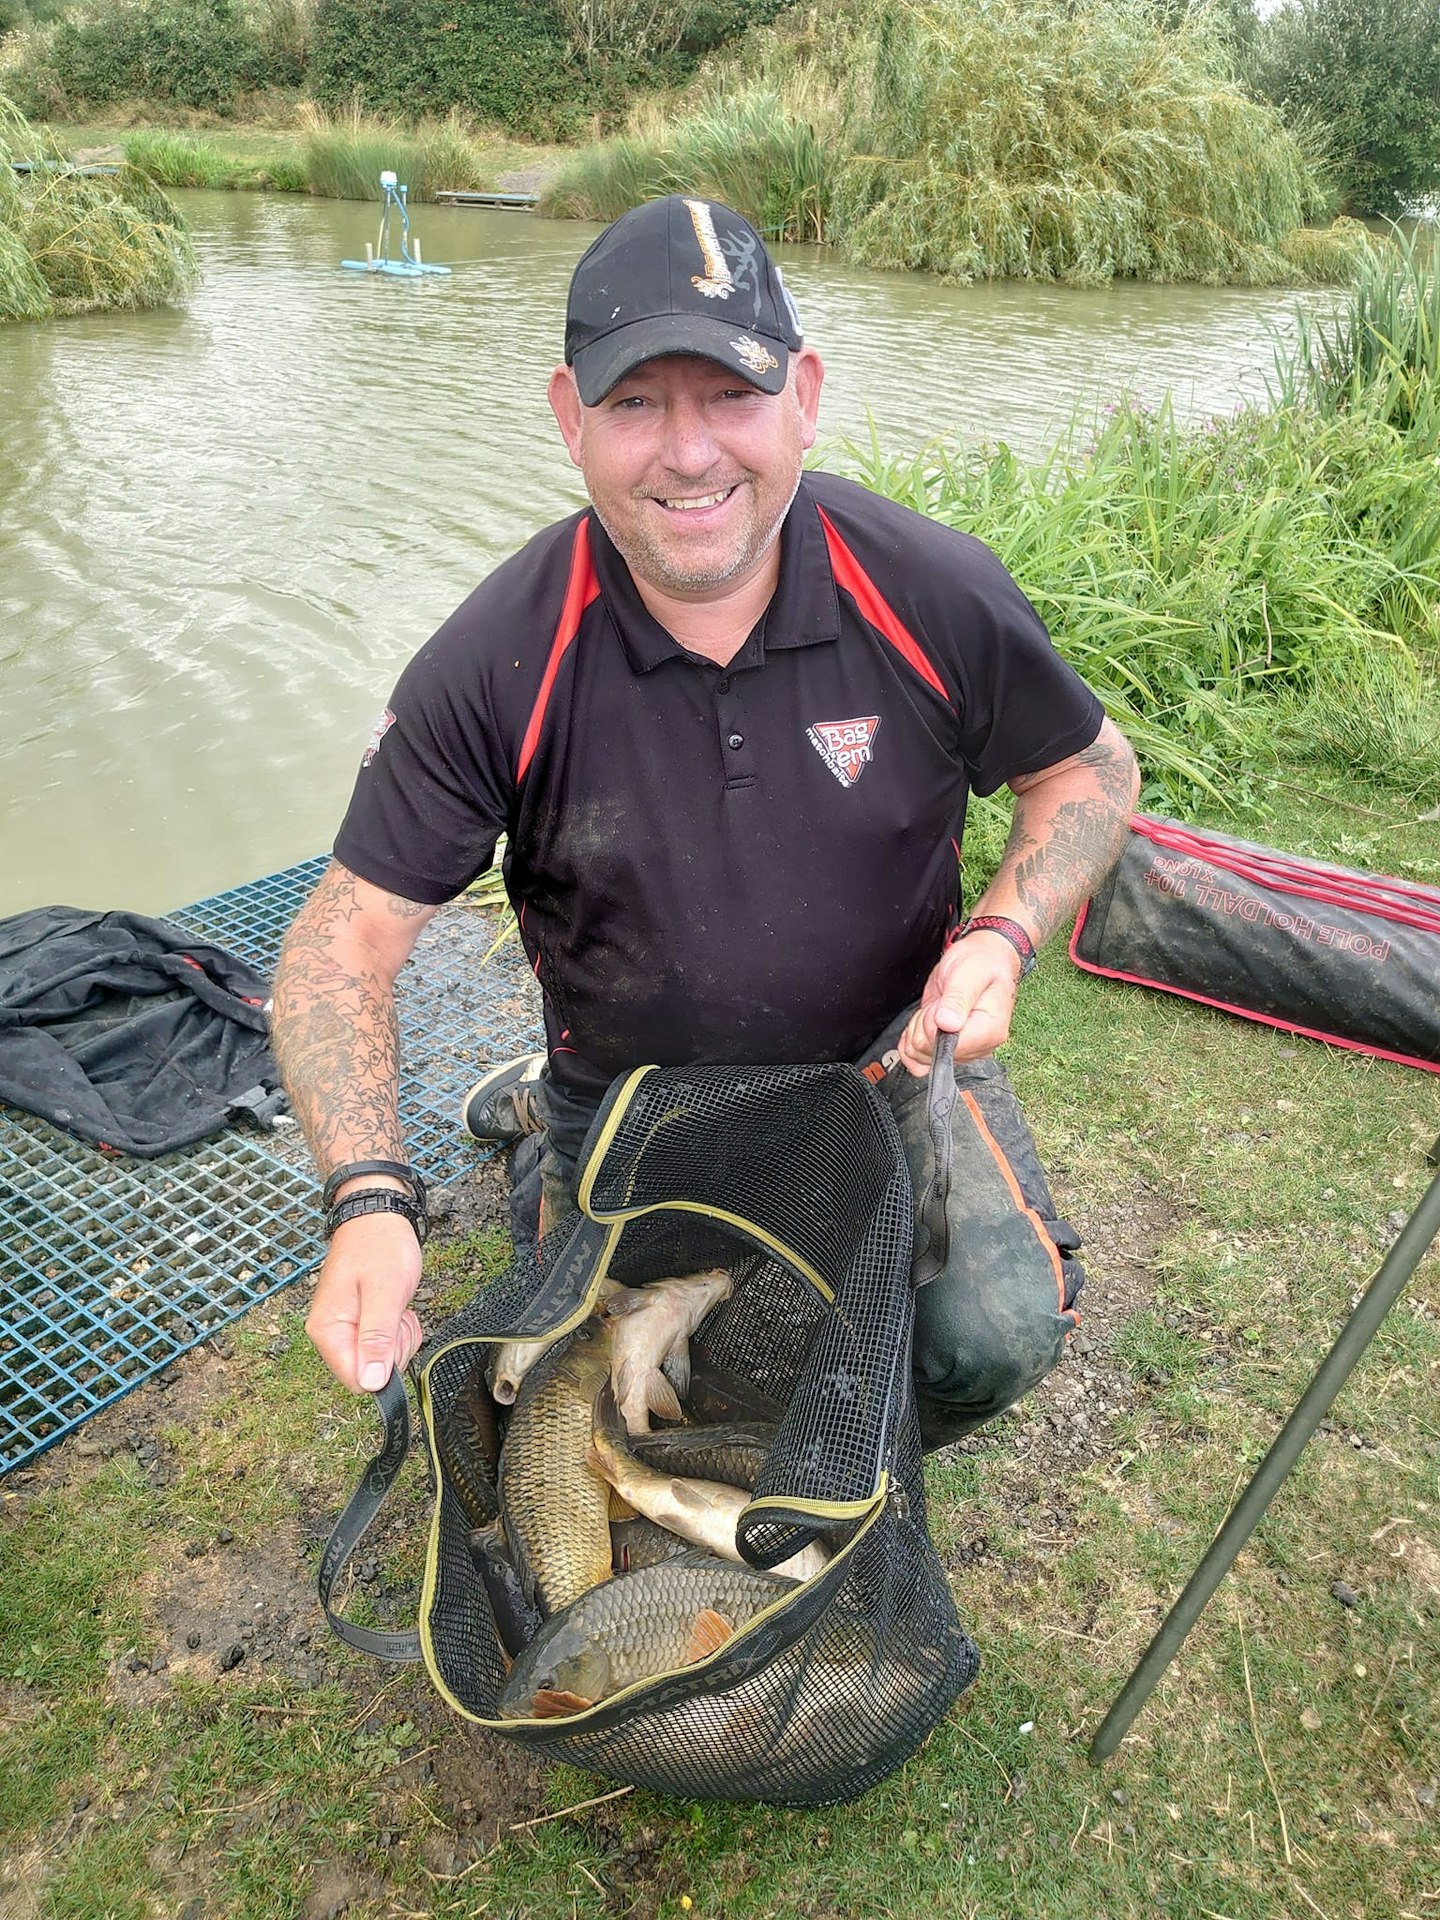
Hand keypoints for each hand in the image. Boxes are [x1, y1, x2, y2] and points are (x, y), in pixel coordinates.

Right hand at [305, 1212, 423, 1392]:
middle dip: (394, 1348)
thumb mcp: (385, 1293)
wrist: (377, 1217)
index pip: (356, 1380)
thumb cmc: (380, 1247)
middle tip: (396, 1313)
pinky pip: (384, 1345)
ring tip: (395, 1305)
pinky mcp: (358, 1323)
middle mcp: (330, 1334)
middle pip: (370, 1372)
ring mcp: (344, 1329)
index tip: (392, 1333)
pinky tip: (395, 1307)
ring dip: (398, 1337)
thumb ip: (377, 1339)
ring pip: (381, 1360)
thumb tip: (370, 1383)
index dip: (383, 1365)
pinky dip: (398, 1330)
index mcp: (328, 1330)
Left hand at [897, 932, 1023, 1075]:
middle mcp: (979, 1046)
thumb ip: (957, 998)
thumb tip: (946, 1024)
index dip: (933, 1025)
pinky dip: (910, 1042)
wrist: (983, 958)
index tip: (940, 1005)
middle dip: (924, 1024)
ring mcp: (964, 1049)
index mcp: (989, 1031)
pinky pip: (919, 1062)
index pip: (948, 1048)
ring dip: (917, 1030)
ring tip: (935, 1008)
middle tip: (939, 1002)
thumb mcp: (968, 973)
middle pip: (931, 1054)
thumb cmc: (981, 963)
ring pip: (921, 1057)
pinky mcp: (950, 1048)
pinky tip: (920, 1022)